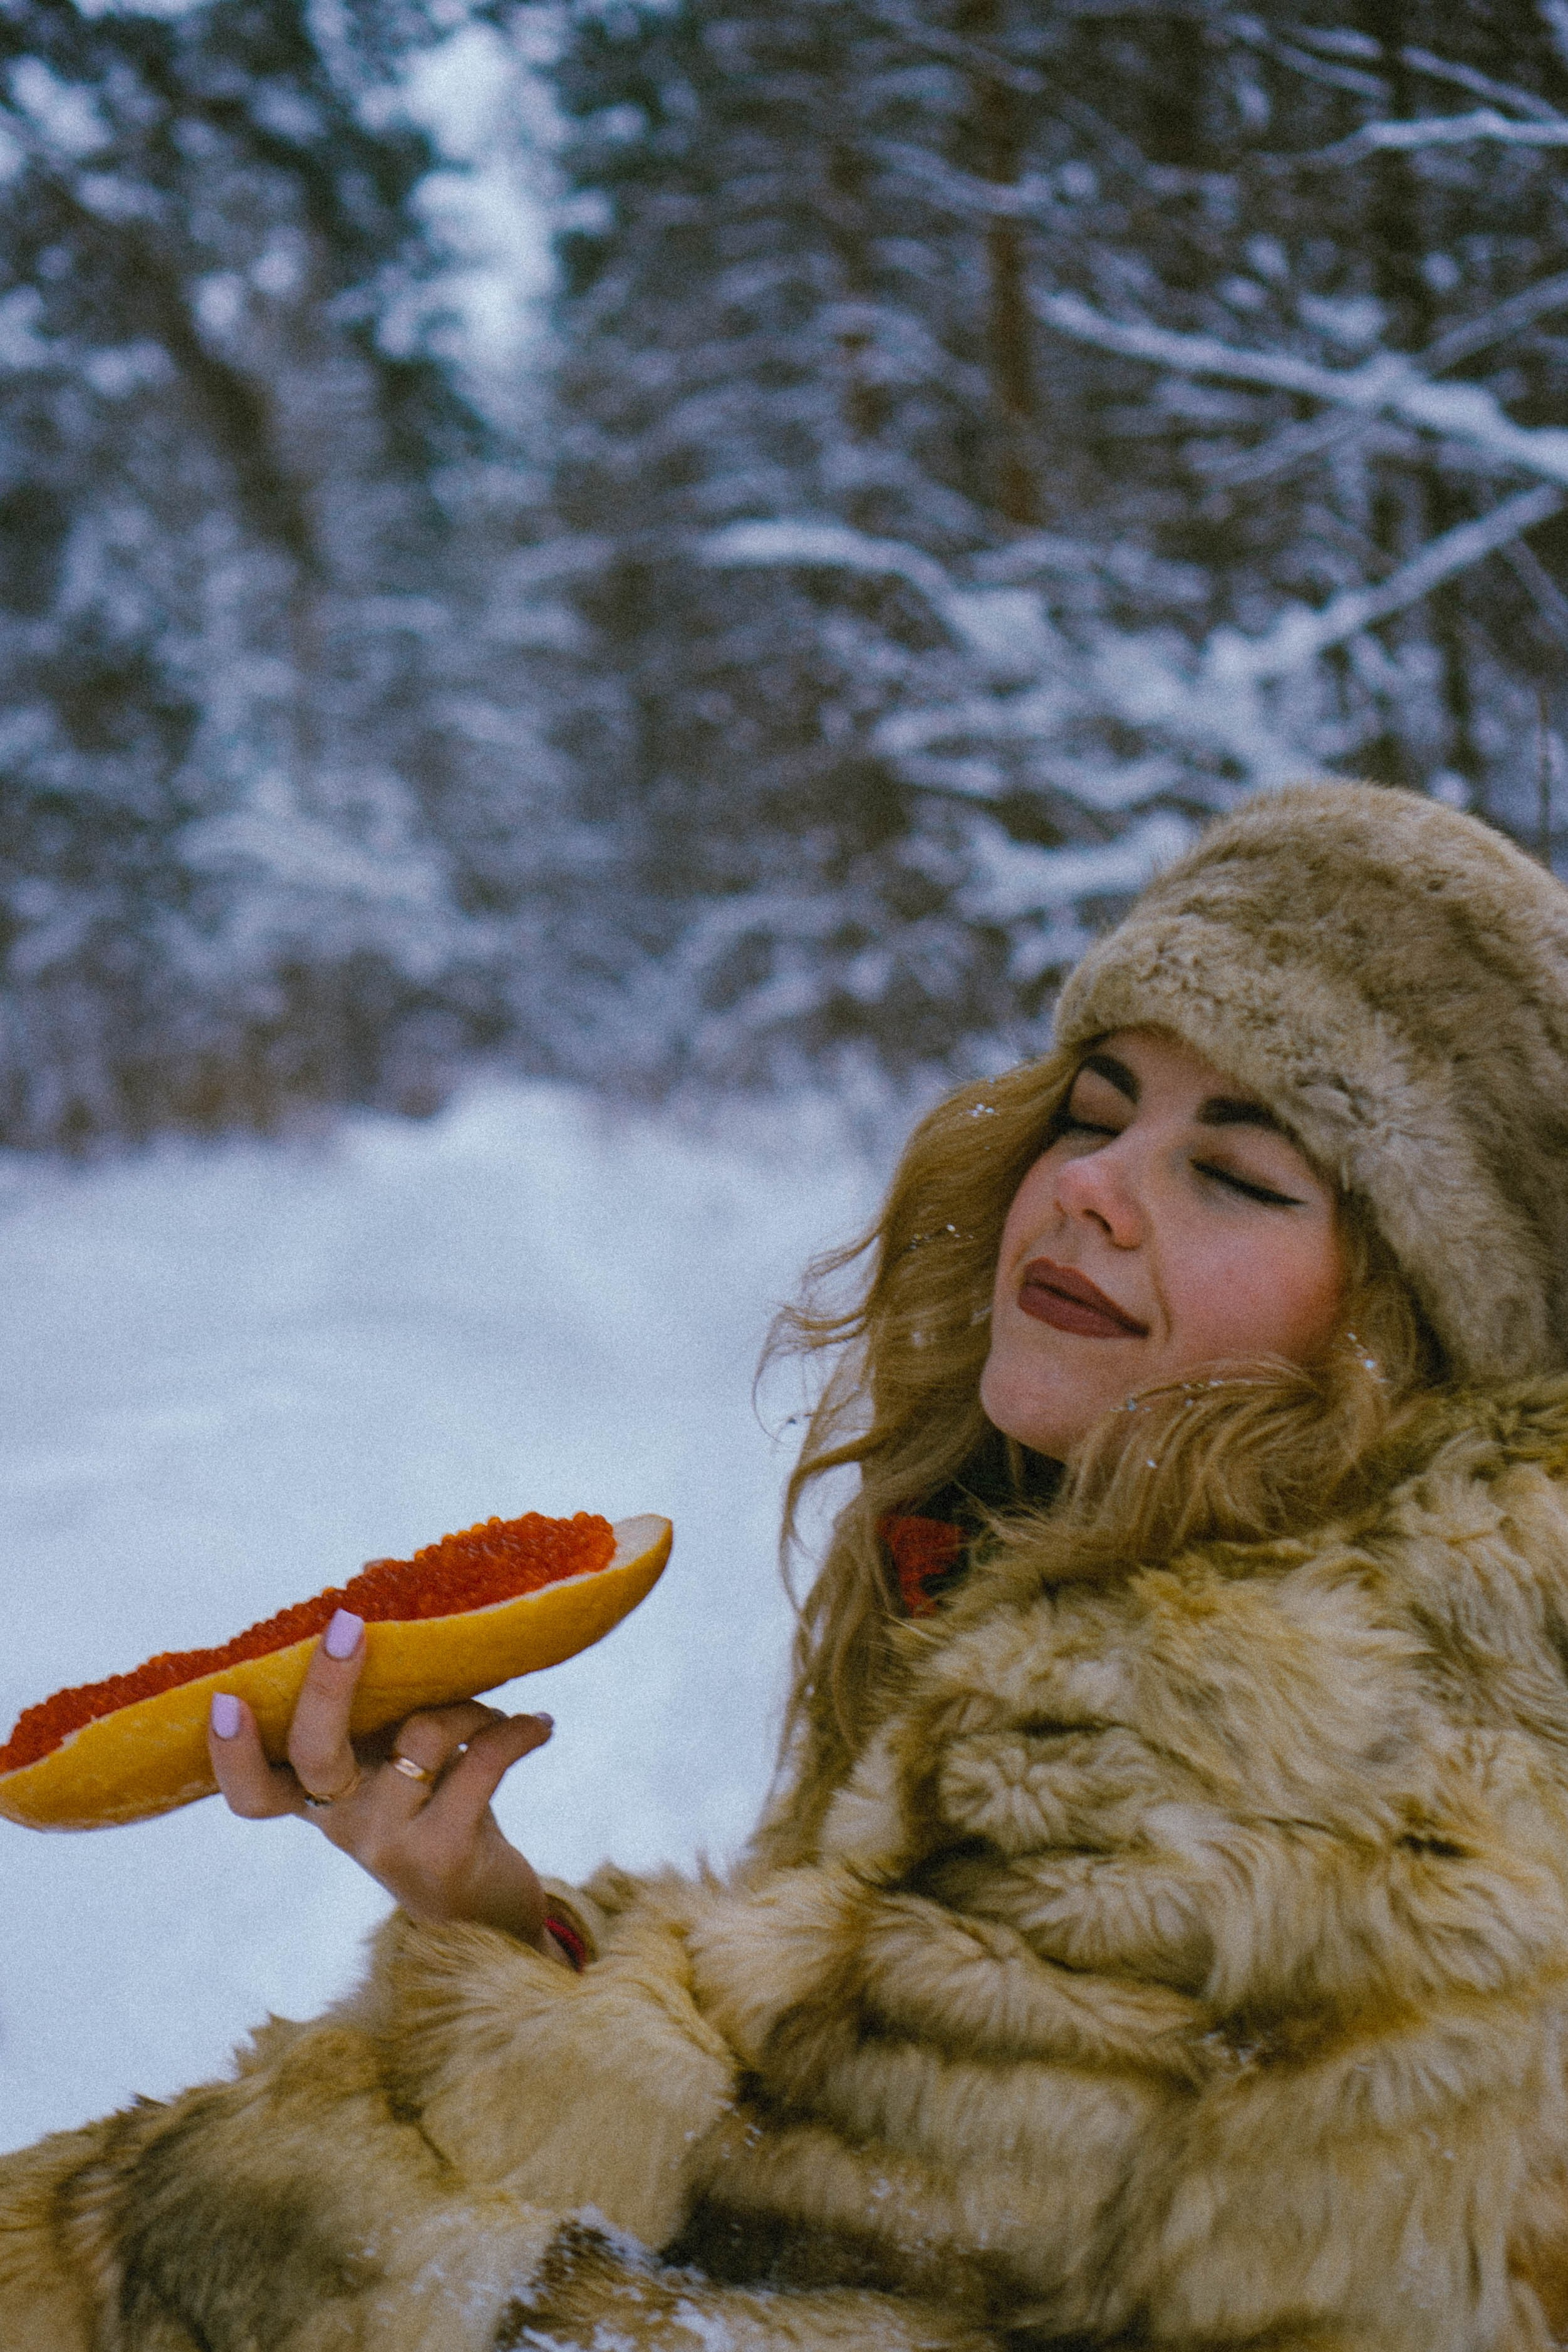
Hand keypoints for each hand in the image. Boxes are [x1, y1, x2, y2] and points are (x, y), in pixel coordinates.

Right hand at [207, 1607, 567, 1957]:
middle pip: (314, 1754)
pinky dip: (518, 1731)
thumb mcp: (397, 1759)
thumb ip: (381, 1693)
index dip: (230, 1752)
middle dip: (328, 1685)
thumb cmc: (436, 1812)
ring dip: (472, 1706)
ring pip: (421, 1736)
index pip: (252, 1792)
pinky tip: (541, 1725)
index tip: (225, 1698)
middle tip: (347, 1625)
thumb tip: (372, 1574)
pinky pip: (481, 1763)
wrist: (487, 1913)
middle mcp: (343, 1824)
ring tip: (500, 1711)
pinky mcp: (445, 1854)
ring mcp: (389, 1843)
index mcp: (320, 1800)